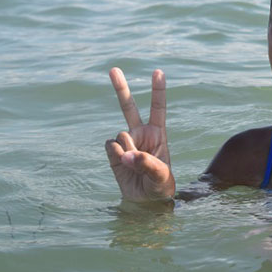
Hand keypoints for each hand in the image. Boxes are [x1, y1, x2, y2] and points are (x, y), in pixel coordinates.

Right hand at [105, 67, 175, 201]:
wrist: (144, 203)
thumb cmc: (160, 187)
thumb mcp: (161, 177)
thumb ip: (147, 164)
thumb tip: (127, 155)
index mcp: (157, 133)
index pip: (158, 108)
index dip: (158, 90)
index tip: (158, 71)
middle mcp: (140, 133)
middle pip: (128, 106)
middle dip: (121, 87)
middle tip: (113, 69)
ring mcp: (126, 142)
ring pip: (120, 136)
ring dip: (126, 151)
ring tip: (134, 165)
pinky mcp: (112, 152)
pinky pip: (110, 147)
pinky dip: (115, 156)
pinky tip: (123, 166)